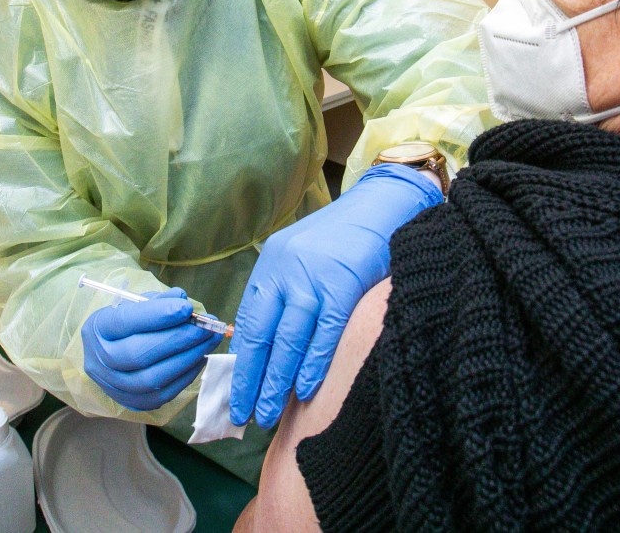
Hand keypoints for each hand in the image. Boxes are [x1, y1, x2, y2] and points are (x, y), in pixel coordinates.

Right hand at [82, 288, 220, 411]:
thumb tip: (180, 299)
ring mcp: (114, 385)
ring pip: (152, 378)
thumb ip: (157, 301)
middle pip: (139, 354)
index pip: (126, 321)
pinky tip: (200, 357)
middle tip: (207, 326)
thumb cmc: (127, 323)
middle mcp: (100, 360)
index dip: (158, 315)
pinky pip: (162, 394)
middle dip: (179, 339)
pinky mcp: (132, 402)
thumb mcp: (136, 304)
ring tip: (209, 340)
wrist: (108, 354)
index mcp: (98, 328)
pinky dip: (185, 375)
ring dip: (188, 358)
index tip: (186, 308)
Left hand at [230, 163, 441, 427]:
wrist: (384, 204)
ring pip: (288, 339)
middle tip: (244, 415)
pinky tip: (303, 390)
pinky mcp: (344, 284)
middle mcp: (286, 269)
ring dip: (276, 382)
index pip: (247, 322)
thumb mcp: (303, 258)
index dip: (241, 361)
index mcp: (271, 264)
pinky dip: (312, 363)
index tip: (235, 393)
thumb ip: (286, 293)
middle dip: (251, 380)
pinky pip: (324, 332)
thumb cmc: (346, 238)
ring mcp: (315, 277)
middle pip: (262, 335)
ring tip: (268, 414)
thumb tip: (269, 348)